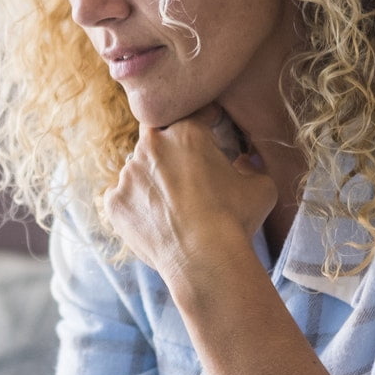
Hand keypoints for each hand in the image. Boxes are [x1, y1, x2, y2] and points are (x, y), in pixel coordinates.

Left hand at [100, 103, 274, 281]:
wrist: (204, 260)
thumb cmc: (235, 220)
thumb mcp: (260, 186)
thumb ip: (252, 166)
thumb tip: (247, 162)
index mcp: (186, 132)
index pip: (194, 114)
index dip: (206, 122)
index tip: (210, 133)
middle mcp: (151, 145)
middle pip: (158, 137)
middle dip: (171, 148)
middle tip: (187, 172)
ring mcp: (128, 174)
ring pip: (138, 168)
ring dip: (152, 179)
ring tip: (173, 206)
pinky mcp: (114, 201)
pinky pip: (124, 197)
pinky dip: (136, 205)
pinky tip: (156, 221)